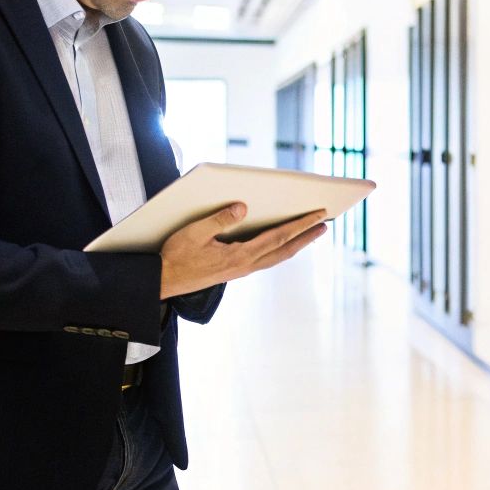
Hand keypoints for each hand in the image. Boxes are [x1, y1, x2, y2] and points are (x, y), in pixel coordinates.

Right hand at [158, 202, 327, 298]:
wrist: (163, 282)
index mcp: (239, 256)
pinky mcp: (235, 271)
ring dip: (296, 244)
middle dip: (306, 236)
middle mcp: (245, 265)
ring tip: (311, 232)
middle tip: (326, 223)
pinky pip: (266, 259)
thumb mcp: (194, 232)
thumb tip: (242, 207)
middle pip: (284, 249)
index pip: (278, 237)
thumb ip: (219, 219)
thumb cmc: (175, 255)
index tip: (319, 216)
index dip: (301, 226)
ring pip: (276, 256)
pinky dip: (280, 249)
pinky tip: (282, 243)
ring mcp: (241, 270)